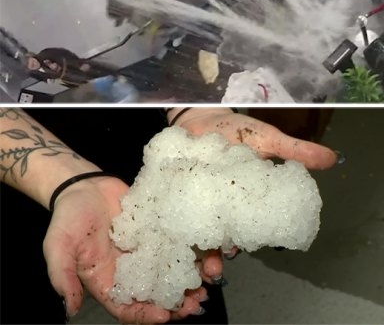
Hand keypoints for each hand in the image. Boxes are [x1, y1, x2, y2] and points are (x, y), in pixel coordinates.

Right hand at [44, 176, 205, 322]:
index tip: (164, 315)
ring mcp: (150, 252)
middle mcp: (133, 271)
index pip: (128, 308)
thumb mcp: (57, 247)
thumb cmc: (67, 217)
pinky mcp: (163, 233)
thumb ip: (62, 276)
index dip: (146, 315)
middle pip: (158, 294)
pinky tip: (211, 254)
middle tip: (195, 302)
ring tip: (210, 280)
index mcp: (108, 282)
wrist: (84, 186)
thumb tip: (69, 308)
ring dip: (194, 279)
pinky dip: (198, 252)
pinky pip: (183, 245)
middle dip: (178, 302)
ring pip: (176, 272)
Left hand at [170, 108, 338, 279]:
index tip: (249, 252)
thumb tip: (333, 158)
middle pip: (218, 240)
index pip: (249, 230)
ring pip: (194, 236)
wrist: (201, 115)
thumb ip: (297, 151)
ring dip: (195, 254)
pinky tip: (167, 241)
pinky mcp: (174, 197)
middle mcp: (220, 210)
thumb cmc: (237, 130)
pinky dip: (168, 231)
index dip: (250, 244)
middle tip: (216, 270)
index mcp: (244, 203)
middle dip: (218, 258)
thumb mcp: (269, 139)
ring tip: (195, 265)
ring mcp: (195, 205)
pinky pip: (169, 218)